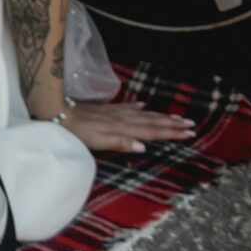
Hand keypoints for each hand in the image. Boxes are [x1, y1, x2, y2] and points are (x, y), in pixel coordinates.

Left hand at [62, 97, 196, 156]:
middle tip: (192, 124)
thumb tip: (144, 146)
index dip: (171, 133)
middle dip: (173, 124)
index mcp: (123, 129)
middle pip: (153, 122)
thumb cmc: (78, 133)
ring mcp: (115, 113)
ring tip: (176, 116)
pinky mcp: (107, 110)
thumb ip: (120, 143)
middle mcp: (123, 119)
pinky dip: (139, 107)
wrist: (58, 113)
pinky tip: (145, 105)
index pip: (152, 132)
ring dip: (161, 116)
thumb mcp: (98, 142)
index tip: (189, 133)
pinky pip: (129, 108)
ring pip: (144, 114)